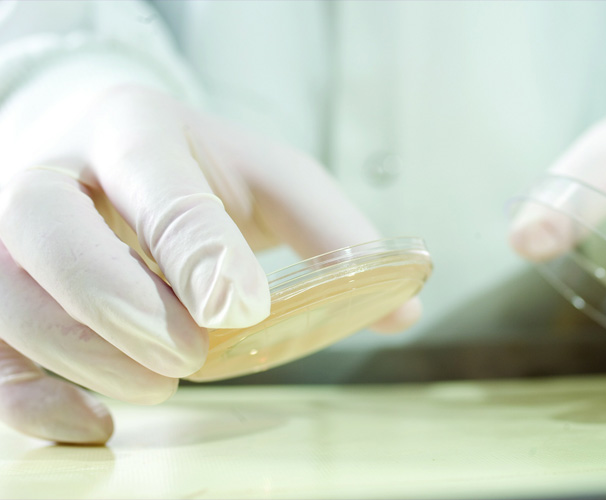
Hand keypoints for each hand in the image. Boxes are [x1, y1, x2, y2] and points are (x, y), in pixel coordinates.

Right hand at [0, 85, 419, 443]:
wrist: (97, 151)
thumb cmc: (192, 169)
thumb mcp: (268, 179)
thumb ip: (332, 234)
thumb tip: (403, 310)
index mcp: (132, 128)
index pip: (157, 181)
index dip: (198, 250)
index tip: (241, 309)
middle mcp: (49, 170)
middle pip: (47, 227)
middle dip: (119, 301)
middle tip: (191, 355)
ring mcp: (3, 233)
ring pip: (8, 296)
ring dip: (82, 354)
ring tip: (159, 385)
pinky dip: (32, 400)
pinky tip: (96, 423)